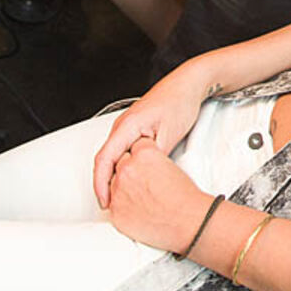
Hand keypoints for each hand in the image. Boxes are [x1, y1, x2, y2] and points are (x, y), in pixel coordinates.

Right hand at [92, 65, 210, 208]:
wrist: (189, 84)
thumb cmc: (180, 102)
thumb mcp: (169, 135)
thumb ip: (153, 158)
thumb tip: (143, 177)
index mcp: (126, 126)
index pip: (104, 160)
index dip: (101, 184)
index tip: (105, 202)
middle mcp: (122, 125)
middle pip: (105, 160)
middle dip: (106, 184)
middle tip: (115, 206)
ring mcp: (127, 126)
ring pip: (114, 156)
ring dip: (115, 176)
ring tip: (123, 196)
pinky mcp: (135, 128)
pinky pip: (122, 150)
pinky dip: (124, 166)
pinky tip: (133, 177)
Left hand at [104, 137, 208, 252]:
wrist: (187, 222)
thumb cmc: (185, 198)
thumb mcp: (172, 165)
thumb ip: (153, 159)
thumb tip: (147, 163)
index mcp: (144, 154)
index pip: (134, 146)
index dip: (141, 156)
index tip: (146, 164)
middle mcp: (128, 170)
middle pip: (121, 163)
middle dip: (130, 171)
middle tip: (144, 181)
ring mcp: (119, 191)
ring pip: (113, 184)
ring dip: (124, 188)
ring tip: (143, 197)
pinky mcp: (115, 211)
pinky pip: (113, 205)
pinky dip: (122, 207)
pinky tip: (138, 208)